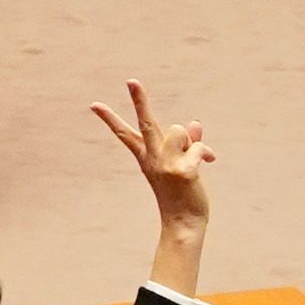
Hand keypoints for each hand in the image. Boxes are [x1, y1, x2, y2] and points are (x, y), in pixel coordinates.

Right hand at [91, 81, 215, 255]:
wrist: (183, 224)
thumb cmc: (181, 196)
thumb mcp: (180, 166)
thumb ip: (187, 143)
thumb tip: (194, 123)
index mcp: (147, 158)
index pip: (126, 134)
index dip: (110, 119)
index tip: (94, 104)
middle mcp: (153, 158)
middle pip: (145, 122)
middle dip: (139, 100)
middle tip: (131, 80)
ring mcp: (165, 164)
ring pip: (179, 130)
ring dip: (191, 140)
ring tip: (195, 158)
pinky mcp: (181, 171)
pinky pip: (199, 147)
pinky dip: (206, 153)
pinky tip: (209, 163)